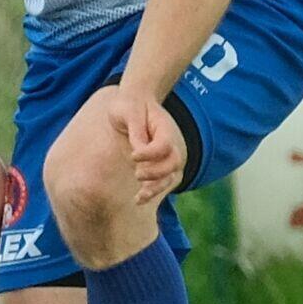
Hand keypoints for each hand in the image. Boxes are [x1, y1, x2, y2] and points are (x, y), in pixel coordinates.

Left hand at [106, 86, 183, 205]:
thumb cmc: (129, 106)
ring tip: (139, 197)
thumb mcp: (128, 113)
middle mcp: (170, 143)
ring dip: (156, 188)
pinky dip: (152, 191)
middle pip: (174, 163)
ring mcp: (166, 155)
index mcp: (165, 128)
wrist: (135, 103)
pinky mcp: (158, 164)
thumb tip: (137, 153)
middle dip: (157, 173)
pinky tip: (138, 200)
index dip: (150, 154)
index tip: (133, 156)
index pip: (164, 145)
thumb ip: (135, 131)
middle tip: (137, 174)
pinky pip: (161, 181)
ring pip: (170, 176)